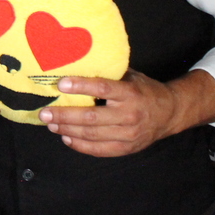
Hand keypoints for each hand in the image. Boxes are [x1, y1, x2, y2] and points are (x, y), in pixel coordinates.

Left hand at [38, 70, 180, 156]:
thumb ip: (108, 74)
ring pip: (92, 135)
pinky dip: (80, 145)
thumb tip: (77, 64)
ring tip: (51, 125)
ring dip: (67, 130)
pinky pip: (99, 150)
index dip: (80, 86)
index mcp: (130, 93)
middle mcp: (130, 115)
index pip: (102, 89)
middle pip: (91, 118)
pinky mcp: (126, 149)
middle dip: (64, 115)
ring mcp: (129, 135)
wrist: (170, 113)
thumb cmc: (144, 90)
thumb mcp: (130, 76)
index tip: (60, 84)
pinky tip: (66, 138)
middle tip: (44, 113)